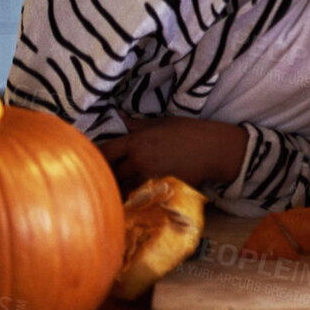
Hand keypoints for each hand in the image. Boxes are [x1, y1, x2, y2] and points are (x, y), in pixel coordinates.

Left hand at [97, 115, 247, 190]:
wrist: (216, 150)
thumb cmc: (190, 132)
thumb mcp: (161, 123)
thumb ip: (135, 124)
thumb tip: (115, 114)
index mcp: (136, 141)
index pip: (104, 152)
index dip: (95, 156)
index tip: (93, 159)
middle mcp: (139, 160)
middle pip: (111, 172)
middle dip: (108, 173)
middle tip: (104, 174)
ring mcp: (149, 176)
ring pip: (124, 187)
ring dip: (121, 186)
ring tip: (118, 186)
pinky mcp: (160, 189)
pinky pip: (140, 195)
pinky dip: (136, 194)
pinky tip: (137, 192)